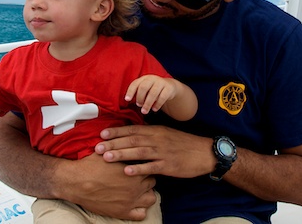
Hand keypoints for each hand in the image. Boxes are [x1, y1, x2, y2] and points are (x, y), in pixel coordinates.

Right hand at [66, 153, 157, 219]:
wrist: (75, 182)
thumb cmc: (91, 165)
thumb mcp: (108, 152)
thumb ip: (121, 148)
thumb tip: (127, 139)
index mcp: (133, 172)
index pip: (149, 167)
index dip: (144, 165)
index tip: (138, 164)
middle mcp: (135, 188)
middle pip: (152, 182)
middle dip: (146, 178)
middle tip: (137, 176)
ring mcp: (130, 202)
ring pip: (151, 199)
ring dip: (146, 193)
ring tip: (138, 189)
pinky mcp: (122, 213)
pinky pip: (141, 214)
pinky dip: (140, 209)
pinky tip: (134, 203)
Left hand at [95, 125, 215, 178]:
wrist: (204, 152)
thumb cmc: (183, 143)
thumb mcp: (166, 134)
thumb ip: (150, 133)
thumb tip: (133, 133)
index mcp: (156, 130)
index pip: (132, 129)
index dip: (117, 132)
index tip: (102, 133)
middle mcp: (157, 139)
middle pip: (131, 140)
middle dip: (113, 143)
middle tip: (97, 146)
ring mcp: (162, 152)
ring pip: (138, 152)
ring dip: (121, 154)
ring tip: (106, 157)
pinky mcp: (168, 165)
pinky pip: (151, 167)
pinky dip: (138, 169)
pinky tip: (126, 171)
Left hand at [125, 75, 177, 113]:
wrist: (169, 86)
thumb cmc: (152, 89)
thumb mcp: (145, 89)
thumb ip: (137, 93)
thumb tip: (128, 101)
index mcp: (144, 78)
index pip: (135, 83)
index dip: (130, 91)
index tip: (127, 100)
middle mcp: (152, 78)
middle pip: (144, 87)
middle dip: (140, 98)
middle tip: (139, 105)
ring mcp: (161, 82)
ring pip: (153, 93)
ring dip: (147, 103)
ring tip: (144, 111)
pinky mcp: (168, 88)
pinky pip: (163, 97)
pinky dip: (157, 104)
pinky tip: (154, 109)